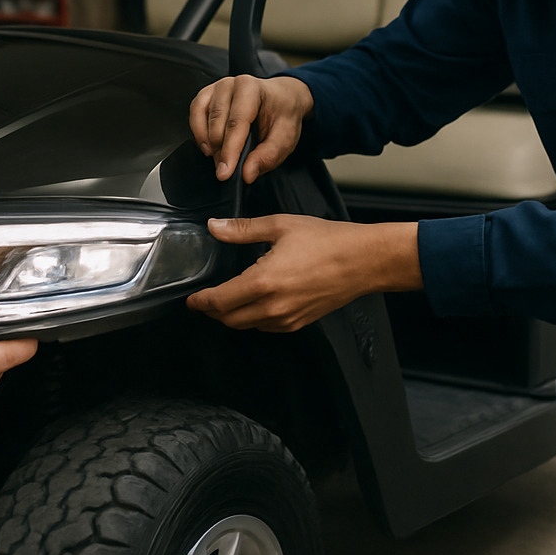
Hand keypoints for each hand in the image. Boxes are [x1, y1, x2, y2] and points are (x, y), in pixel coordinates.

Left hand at [187, 215, 420, 331]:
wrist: (364, 261)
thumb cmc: (327, 240)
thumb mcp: (280, 226)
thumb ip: (242, 230)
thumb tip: (214, 228)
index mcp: (262, 282)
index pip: (219, 302)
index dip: (200, 303)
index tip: (191, 300)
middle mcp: (272, 306)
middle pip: (229, 320)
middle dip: (212, 312)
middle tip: (204, 301)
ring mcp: (287, 318)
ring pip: (247, 326)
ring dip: (232, 317)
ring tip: (226, 301)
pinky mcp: (299, 323)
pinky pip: (266, 328)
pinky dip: (253, 320)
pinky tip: (254, 304)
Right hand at [189, 74, 314, 183]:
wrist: (280, 98)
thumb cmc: (281, 114)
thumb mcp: (286, 138)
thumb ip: (268, 156)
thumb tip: (247, 173)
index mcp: (252, 89)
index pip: (236, 123)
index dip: (229, 151)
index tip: (225, 173)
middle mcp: (231, 84)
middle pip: (217, 123)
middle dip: (221, 150)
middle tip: (229, 168)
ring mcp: (216, 88)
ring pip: (202, 118)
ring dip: (209, 143)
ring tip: (220, 158)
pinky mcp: (206, 95)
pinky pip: (195, 113)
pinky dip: (198, 132)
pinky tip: (208, 145)